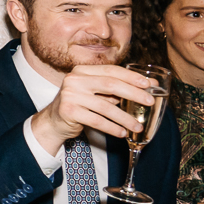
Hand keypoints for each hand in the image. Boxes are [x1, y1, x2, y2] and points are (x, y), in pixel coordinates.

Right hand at [33, 64, 158, 150]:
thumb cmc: (79, 104)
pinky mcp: (68, 111)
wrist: (54, 120)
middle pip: (110, 85)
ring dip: (125, 118)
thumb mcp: (95, 92)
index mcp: (82, 71)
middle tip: (149, 102)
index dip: (131, 77)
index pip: (111, 71)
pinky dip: (112, 128)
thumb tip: (147, 86)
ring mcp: (70, 95)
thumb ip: (115, 88)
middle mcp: (74, 80)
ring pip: (105, 106)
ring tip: (137, 126)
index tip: (148, 84)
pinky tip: (122, 133)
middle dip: (133, 93)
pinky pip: (96, 121)